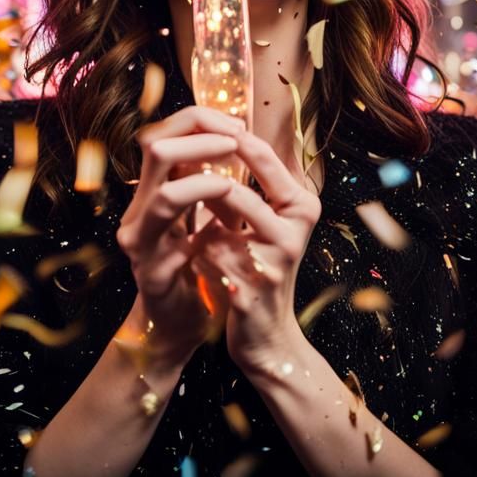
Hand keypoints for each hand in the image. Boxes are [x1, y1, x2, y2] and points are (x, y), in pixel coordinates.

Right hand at [115, 105, 243, 367]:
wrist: (180, 326)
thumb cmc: (197, 267)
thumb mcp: (205, 216)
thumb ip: (209, 180)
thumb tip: (236, 136)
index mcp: (153, 190)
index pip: (164, 133)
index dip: (199, 120)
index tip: (236, 126)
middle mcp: (139, 207)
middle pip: (155, 146)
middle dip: (200, 135)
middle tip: (236, 139)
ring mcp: (140, 238)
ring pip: (162, 188)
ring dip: (203, 173)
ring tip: (233, 176)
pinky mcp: (150, 269)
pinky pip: (171, 236)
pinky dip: (202, 215)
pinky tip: (224, 214)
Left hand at [192, 129, 320, 378]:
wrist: (267, 337)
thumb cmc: (257, 268)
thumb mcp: (257, 224)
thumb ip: (238, 190)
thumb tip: (200, 148)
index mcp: (301, 205)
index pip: (263, 157)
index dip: (224, 142)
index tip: (189, 139)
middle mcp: (295, 229)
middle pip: (237, 191)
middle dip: (201, 188)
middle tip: (175, 182)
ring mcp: (275, 260)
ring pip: (217, 230)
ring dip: (201, 231)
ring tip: (194, 235)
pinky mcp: (253, 289)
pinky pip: (209, 259)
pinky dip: (199, 259)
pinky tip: (201, 269)